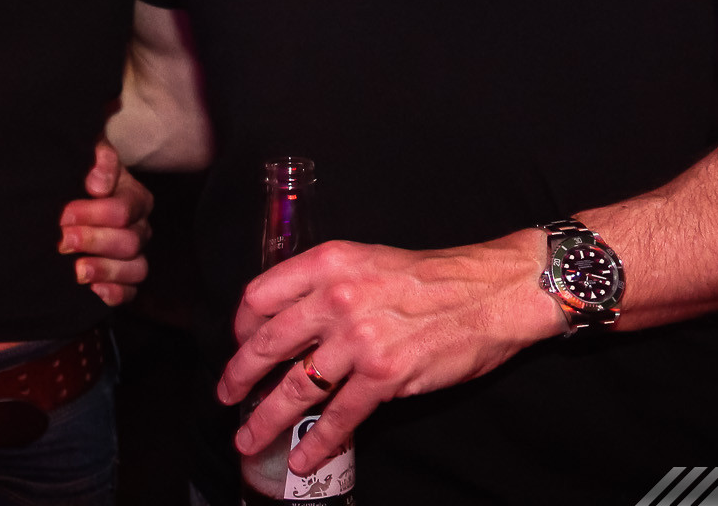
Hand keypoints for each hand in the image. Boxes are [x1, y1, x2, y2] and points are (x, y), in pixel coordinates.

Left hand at [58, 139, 152, 305]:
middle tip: (63, 240)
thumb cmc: (81, 175)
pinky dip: (115, 293)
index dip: (94, 214)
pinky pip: (131, 292)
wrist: (69, 198)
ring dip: (105, 270)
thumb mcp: (88, 155)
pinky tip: (94, 290)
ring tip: (78, 270)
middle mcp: (139, 227)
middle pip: (129, 241)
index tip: (64, 215)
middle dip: (94, 241)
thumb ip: (99, 158)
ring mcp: (134, 255)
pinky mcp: (125, 279)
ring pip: (136, 269)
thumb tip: (98, 184)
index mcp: (134, 197)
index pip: (124, 210)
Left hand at [218, 230, 558, 475]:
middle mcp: (336, 299)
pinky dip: (318, 442)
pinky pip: (339, 417)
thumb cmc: (432, 277)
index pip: (259, 296)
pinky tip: (304, 457)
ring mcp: (359, 340)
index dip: (242, 326)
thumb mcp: (367, 260)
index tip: (240, 343)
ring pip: (296, 388)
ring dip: (266, 419)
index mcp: (327, 264)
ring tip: (248, 439)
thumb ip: (326, 283)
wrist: (492, 292)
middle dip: (239, 376)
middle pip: (267, 345)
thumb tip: (290, 319)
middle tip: (226, 395)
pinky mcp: (384, 376)